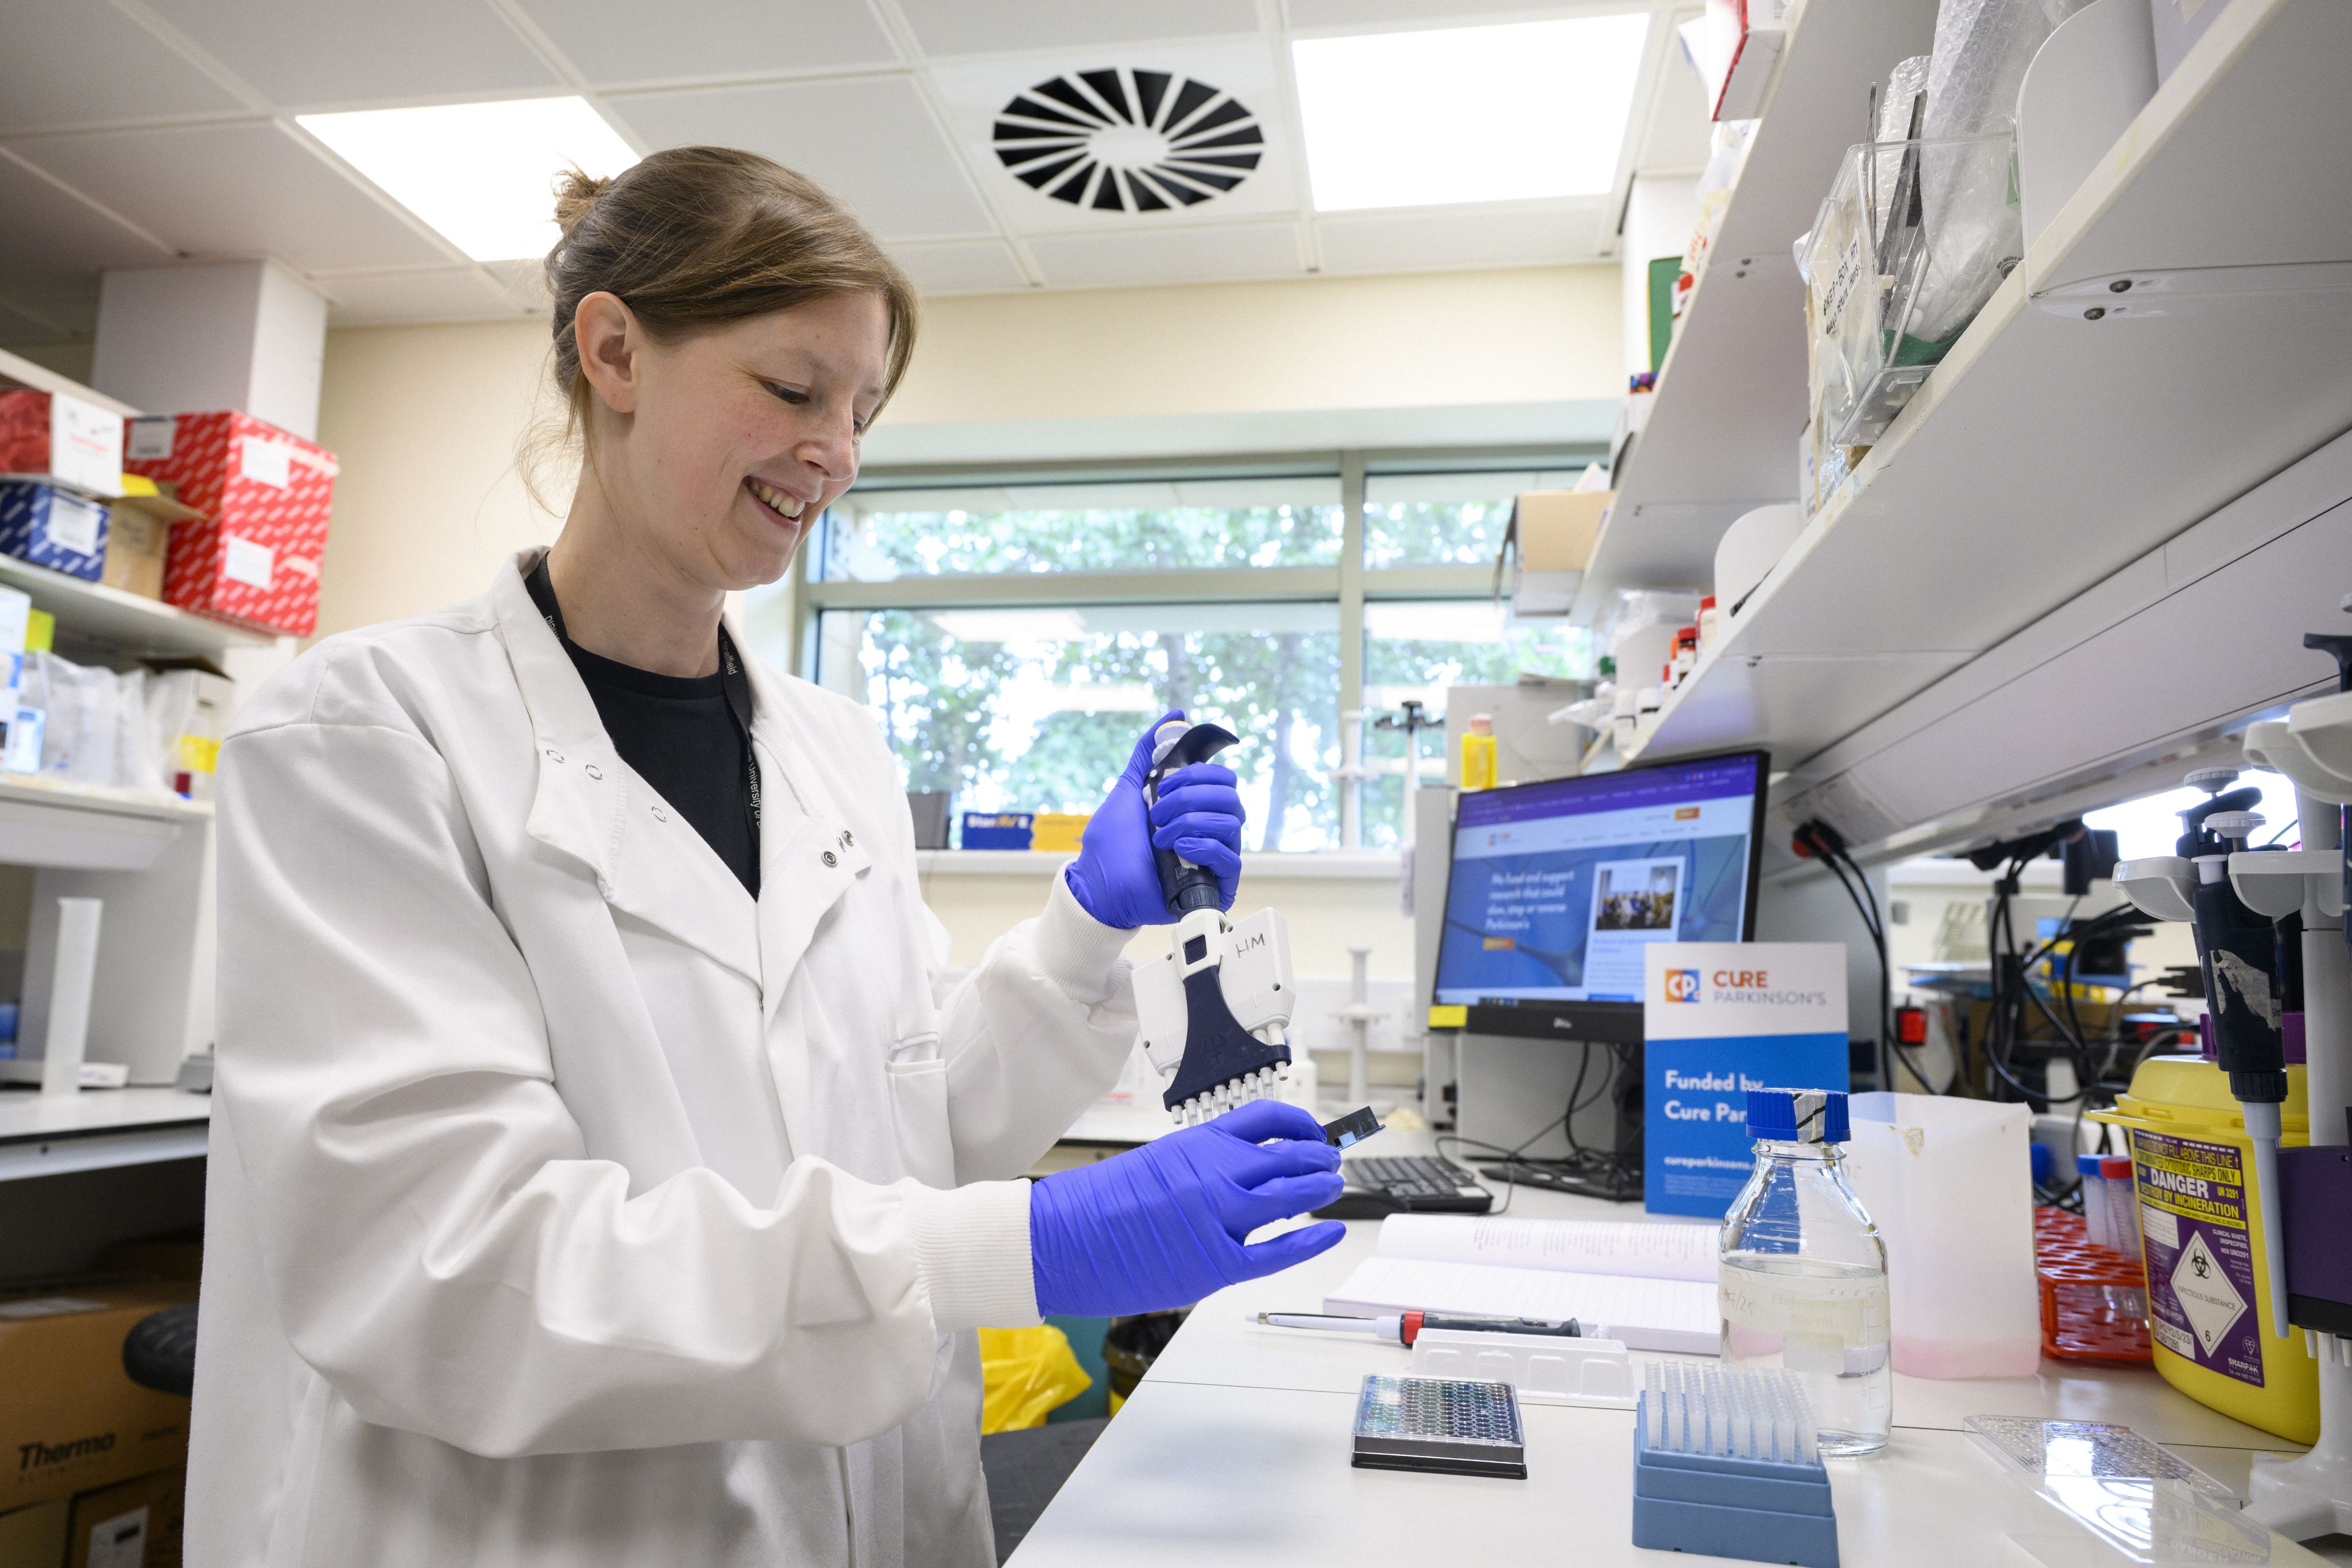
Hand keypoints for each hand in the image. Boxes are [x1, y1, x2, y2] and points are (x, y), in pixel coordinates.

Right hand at [1029, 1099, 1345, 1317]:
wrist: (1063, 1240)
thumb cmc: (1099, 1205)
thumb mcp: (1156, 1163)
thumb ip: (1200, 1165)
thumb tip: (1238, 1175)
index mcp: (1198, 1144)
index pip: (1267, 1120)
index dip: (1301, 1125)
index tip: (1314, 1132)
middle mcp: (1215, 1173)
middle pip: (1289, 1156)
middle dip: (1319, 1158)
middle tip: (1332, 1162)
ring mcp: (1219, 1218)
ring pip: (1291, 1196)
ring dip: (1320, 1189)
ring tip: (1334, 1187)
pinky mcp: (1217, 1263)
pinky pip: (1278, 1250)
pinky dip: (1311, 1240)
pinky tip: (1330, 1231)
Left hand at [1063, 709, 1246, 929]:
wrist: (1100, 887)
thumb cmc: (1111, 844)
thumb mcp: (1128, 788)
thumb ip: (1149, 752)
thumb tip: (1175, 716)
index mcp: (1195, 808)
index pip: (1223, 779)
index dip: (1197, 775)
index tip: (1164, 785)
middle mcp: (1209, 829)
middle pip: (1232, 797)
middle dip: (1191, 797)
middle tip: (1159, 811)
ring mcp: (1214, 857)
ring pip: (1233, 823)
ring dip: (1190, 822)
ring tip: (1160, 837)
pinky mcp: (1216, 884)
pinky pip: (1231, 857)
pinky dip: (1203, 846)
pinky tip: (1177, 849)